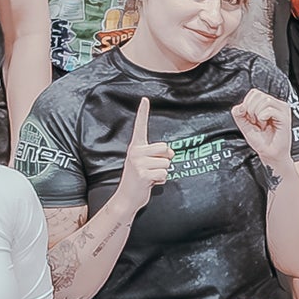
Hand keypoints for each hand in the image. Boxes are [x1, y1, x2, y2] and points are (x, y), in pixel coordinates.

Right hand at [109, 97, 171, 214]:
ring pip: (167, 163)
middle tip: (151, 169)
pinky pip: (165, 173)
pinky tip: (150, 183)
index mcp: (136, 147)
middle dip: (164, 160)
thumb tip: (171, 153)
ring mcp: (138, 163)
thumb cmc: (139, 179)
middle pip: (166, 148)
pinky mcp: (143, 174)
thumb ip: (158, 154)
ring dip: (162, 172)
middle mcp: (135, 152)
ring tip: (150, 177)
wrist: (126, 198)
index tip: (145, 99)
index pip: (140, 127)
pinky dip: (161, 180)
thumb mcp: (146, 163)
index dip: (143, 112)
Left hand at [229, 87, 298, 172]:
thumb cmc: (262, 142)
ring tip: (262, 124)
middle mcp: (277, 104)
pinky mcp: (285, 117)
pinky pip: (269, 109)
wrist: (270, 155)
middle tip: (256, 122)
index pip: (254, 92)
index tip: (250, 118)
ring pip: (264, 100)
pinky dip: (263, 117)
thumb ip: (239, 114)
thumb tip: (240, 106)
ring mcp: (282, 110)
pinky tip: (266, 125)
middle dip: (251, 110)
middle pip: (258, 95)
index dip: (247, 104)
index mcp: (269, 104)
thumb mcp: (245, 125)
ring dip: (257, 114)